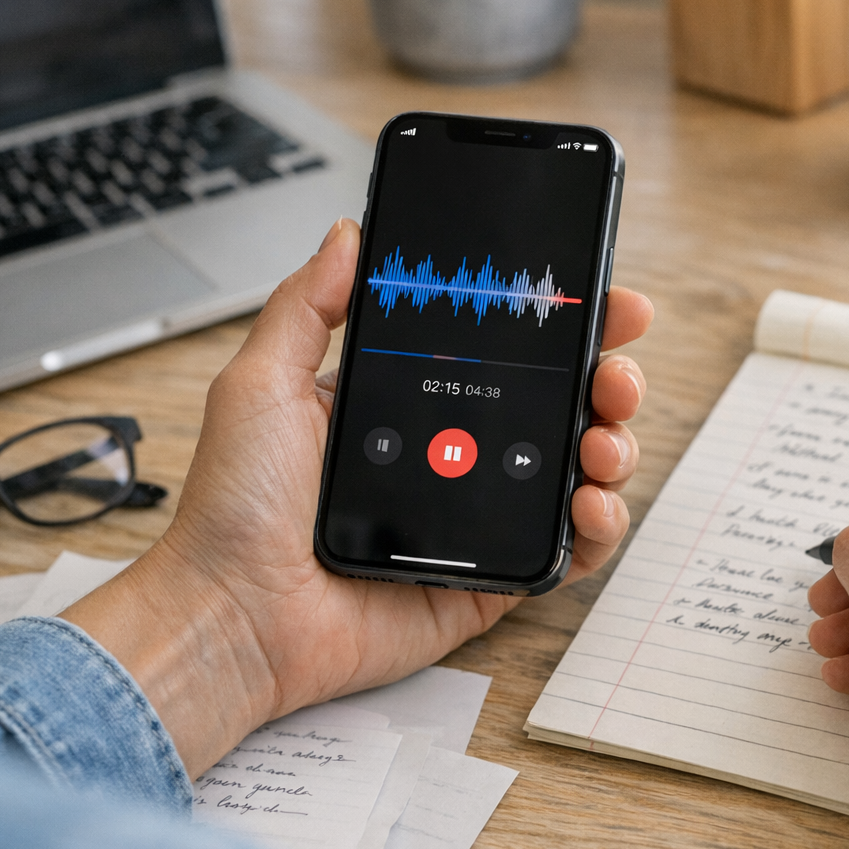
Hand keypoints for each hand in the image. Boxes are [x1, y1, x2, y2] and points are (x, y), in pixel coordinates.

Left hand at [64, 218, 653, 775]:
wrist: (232, 616)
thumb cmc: (233, 508)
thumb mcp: (260, 383)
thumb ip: (307, 306)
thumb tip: (349, 233)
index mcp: (411, 402)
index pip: (508, 351)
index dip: (565, 325)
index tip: (603, 300)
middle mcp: (454, 454)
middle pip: (562, 406)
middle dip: (609, 381)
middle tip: (615, 375)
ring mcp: (477, 517)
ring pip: (577, 472)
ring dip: (613, 447)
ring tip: (602, 443)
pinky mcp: (488, 578)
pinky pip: (566, 552)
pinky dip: (598, 526)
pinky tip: (590, 505)